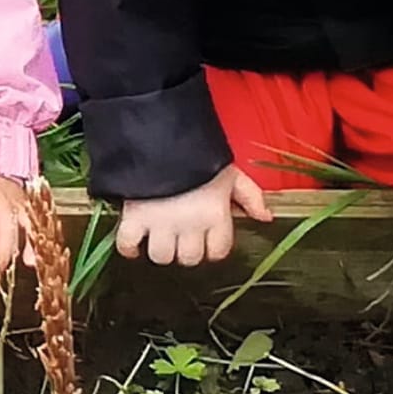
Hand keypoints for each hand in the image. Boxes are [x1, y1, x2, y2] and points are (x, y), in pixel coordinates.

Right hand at [116, 165, 271, 265]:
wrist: (160, 135)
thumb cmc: (199, 153)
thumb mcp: (231, 172)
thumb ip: (251, 195)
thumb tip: (265, 217)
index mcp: (214, 215)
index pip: (218, 251)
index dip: (212, 246)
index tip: (206, 238)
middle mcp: (189, 225)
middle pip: (189, 258)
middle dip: (186, 249)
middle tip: (182, 235)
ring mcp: (160, 224)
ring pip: (161, 256)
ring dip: (161, 249)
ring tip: (160, 237)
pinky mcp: (134, 217)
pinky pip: (127, 244)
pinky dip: (128, 248)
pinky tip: (134, 244)